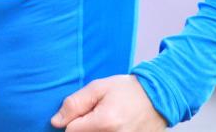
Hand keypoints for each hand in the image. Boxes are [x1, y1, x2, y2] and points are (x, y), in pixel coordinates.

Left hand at [51, 75, 166, 130]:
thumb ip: (75, 103)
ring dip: (95, 131)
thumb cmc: (128, 90)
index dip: (72, 120)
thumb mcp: (98, 87)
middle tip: (97, 115)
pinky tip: (114, 127)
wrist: (159, 97)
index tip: (84, 112)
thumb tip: (56, 122)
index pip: (70, 130)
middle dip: (84, 127)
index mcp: (105, 122)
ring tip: (108, 120)